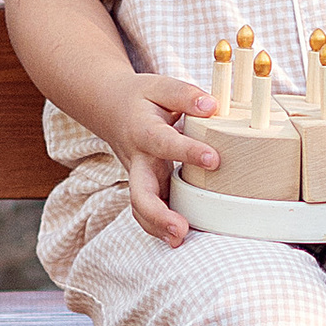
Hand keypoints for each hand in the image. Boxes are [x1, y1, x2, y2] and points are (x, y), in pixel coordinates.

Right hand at [111, 72, 222, 240]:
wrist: (111, 108)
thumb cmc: (142, 99)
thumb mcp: (160, 86)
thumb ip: (185, 95)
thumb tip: (211, 106)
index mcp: (144, 131)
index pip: (165, 143)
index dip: (188, 152)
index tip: (214, 160)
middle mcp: (138, 160)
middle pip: (140, 192)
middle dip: (158, 213)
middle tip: (181, 228)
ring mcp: (138, 177)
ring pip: (140, 208)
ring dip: (157, 227)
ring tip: (179, 239)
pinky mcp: (145, 187)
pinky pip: (146, 211)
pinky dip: (157, 228)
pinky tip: (177, 239)